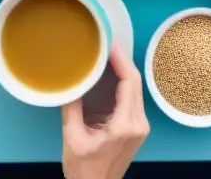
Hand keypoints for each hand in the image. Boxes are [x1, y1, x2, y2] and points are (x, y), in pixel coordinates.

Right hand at [61, 44, 148, 178]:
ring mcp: (140, 126)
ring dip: (124, 70)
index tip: (110, 45)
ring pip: (136, 89)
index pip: (128, 83)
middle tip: (107, 44)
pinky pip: (133, 98)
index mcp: (124, 126)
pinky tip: (112, 73)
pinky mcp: (137, 127)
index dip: (121, 61)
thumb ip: (72, 108)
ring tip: (108, 54)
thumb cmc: (84, 170)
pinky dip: (124, 83)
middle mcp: (138, 124)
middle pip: (135, 82)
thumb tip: (70, 81)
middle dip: (123, 60)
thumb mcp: (72, 138)